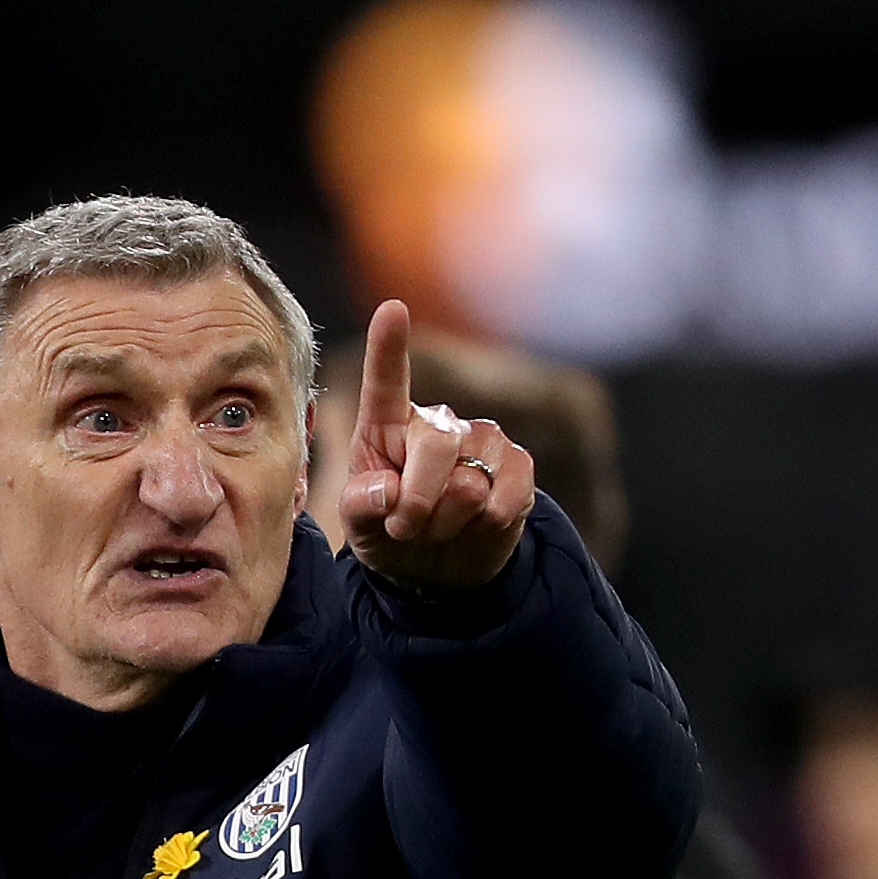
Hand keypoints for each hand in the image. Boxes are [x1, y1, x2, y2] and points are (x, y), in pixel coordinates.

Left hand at [324, 300, 539, 594]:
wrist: (435, 569)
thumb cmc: (389, 530)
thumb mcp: (359, 524)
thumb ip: (361, 504)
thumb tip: (391, 491)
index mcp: (388, 424)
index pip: (386, 382)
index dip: (388, 347)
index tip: (392, 310)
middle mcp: (438, 422)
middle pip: (436, 447)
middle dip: (417, 502)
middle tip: (404, 529)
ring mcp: (482, 440)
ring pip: (469, 485)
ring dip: (448, 523)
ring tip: (438, 529)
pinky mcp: (518, 467)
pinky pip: (504, 498)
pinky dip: (485, 526)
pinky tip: (475, 526)